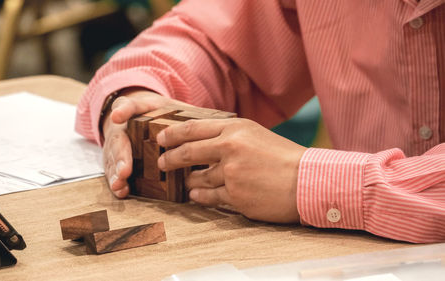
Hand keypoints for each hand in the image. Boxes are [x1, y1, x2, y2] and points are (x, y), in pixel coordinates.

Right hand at [102, 88, 194, 197]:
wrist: (143, 115)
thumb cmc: (165, 115)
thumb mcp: (176, 110)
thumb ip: (190, 116)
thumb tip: (224, 123)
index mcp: (140, 110)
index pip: (130, 106)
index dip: (123, 110)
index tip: (118, 117)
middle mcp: (125, 126)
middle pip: (119, 139)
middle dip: (121, 155)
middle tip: (125, 170)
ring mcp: (118, 144)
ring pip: (113, 157)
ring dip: (116, 171)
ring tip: (121, 183)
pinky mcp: (118, 159)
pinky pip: (114, 169)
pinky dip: (117, 180)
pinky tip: (122, 190)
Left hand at [156, 118, 306, 222]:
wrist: (308, 181)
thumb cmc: (284, 157)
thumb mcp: (256, 135)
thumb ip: (229, 136)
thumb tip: (203, 142)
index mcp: (235, 129)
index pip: (193, 129)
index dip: (172, 134)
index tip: (160, 139)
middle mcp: (230, 148)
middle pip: (188, 153)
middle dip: (169, 159)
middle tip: (161, 163)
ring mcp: (231, 173)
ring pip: (197, 178)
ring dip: (189, 181)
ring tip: (186, 181)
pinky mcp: (236, 196)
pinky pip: (209, 197)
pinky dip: (200, 196)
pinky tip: (196, 195)